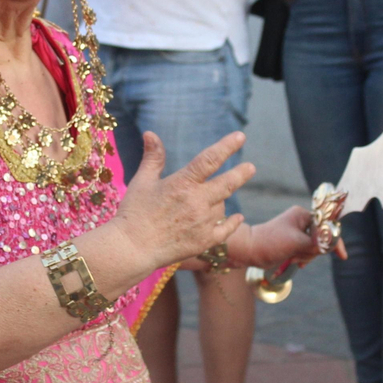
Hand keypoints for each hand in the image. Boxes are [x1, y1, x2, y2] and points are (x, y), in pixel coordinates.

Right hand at [110, 131, 253, 272]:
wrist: (131, 249)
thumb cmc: (133, 213)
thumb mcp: (142, 181)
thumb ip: (153, 157)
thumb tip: (150, 133)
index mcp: (182, 184)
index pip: (210, 159)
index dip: (227, 146)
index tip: (240, 137)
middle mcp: (197, 202)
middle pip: (227, 183)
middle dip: (241, 173)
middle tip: (250, 167)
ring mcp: (202, 223)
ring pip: (223, 206)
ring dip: (221, 200)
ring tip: (209, 201)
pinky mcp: (204, 241)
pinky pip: (225, 229)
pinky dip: (233, 222)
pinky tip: (238, 218)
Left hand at [241, 206, 339, 270]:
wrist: (250, 250)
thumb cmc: (271, 242)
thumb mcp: (297, 242)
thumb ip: (317, 243)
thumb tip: (332, 244)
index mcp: (303, 215)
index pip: (326, 226)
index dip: (335, 240)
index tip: (342, 256)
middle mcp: (302, 222)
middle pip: (321, 240)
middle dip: (313, 251)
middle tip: (299, 255)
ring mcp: (297, 233)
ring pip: (314, 248)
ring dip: (305, 256)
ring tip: (292, 258)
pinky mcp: (293, 244)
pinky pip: (306, 253)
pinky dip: (302, 258)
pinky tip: (294, 262)